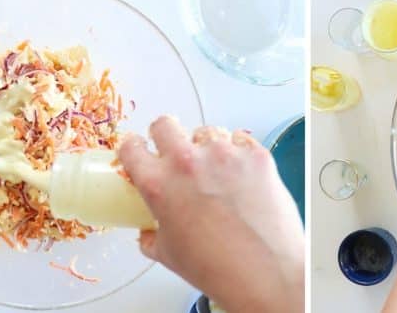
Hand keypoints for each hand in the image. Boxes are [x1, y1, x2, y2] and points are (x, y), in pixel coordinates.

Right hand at [118, 117, 303, 312]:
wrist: (265, 272)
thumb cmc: (217, 267)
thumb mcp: (169, 254)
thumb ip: (152, 235)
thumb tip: (149, 231)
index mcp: (159, 184)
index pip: (131, 147)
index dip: (133, 148)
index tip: (138, 150)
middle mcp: (188, 162)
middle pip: (165, 124)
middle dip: (165, 135)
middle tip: (174, 151)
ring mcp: (224, 154)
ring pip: (207, 131)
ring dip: (206, 146)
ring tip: (215, 170)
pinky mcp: (255, 154)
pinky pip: (240, 140)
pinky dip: (238, 153)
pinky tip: (241, 174)